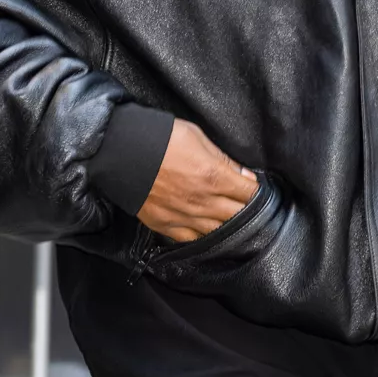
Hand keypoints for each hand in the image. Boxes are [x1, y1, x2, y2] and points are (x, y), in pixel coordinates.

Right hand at [137, 119, 257, 242]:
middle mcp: (203, 202)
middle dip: (247, 210)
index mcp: (214, 177)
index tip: (255, 189)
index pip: (250, 193)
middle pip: (238, 216)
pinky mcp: (166, 226)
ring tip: (229, 219)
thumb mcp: (197, 136)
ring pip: (218, 232)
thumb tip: (244, 174)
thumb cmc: (159, 138)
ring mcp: (184, 217)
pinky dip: (202, 235)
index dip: (256, 191)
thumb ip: (223, 158)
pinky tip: (206, 229)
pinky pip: (192, 240)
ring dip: (227, 226)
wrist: (120, 152)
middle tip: (246, 204)